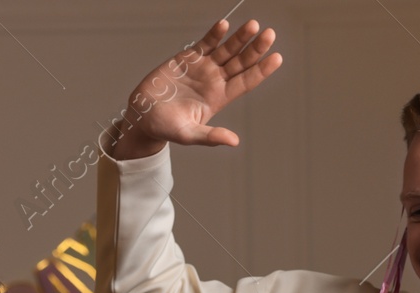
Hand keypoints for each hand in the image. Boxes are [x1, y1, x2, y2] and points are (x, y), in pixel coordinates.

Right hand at [106, 18, 282, 160]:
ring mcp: (203, 68)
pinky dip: (215, 34)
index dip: (261, 70)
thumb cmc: (165, 127)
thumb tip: (234, 141)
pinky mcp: (188, 58)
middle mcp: (215, 81)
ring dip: (240, 38)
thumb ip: (211, 136)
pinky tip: (224, 25)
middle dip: (256, 49)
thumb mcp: (189, 134)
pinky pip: (206, 43)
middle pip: (241, 62)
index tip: (277, 58)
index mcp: (219, 98)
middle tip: (269, 35)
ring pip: (227, 50)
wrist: (142, 115)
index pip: (246, 82)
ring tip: (253, 25)